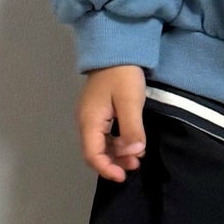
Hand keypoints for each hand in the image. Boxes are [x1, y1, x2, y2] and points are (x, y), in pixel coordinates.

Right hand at [75, 64, 146, 182]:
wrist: (116, 47)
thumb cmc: (122, 74)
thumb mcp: (130, 101)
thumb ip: (131, 128)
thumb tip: (134, 153)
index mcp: (89, 121)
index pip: (93, 154)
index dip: (107, 168)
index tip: (123, 176)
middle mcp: (86, 120)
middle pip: (95, 151)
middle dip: (114, 161)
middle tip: (136, 164)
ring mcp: (92, 114)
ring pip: (101, 143)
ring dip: (117, 152)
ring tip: (137, 155)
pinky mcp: (99, 109)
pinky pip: (105, 133)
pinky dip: (117, 141)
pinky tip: (131, 140)